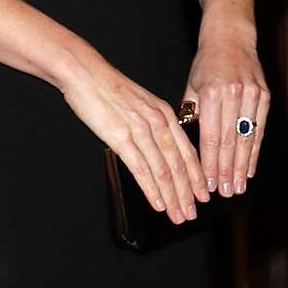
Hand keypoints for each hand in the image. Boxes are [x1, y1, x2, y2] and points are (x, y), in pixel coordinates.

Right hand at [60, 51, 209, 224]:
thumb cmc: (107, 87)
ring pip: (163, 170)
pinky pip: (141, 168)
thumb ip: (153, 122)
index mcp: (164, 113)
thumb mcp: (140, 102)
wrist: (84, 72)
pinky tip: (158, 203)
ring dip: (172, 197)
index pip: (187, 151)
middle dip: (188, 193)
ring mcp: (140, 130)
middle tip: (193, 213)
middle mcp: (157, 122)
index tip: (203, 194)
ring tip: (178, 215)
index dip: (197, 176)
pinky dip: (152, 189)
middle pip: (179, 165)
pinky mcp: (121, 137)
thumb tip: (159, 145)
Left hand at [183, 20, 269, 197]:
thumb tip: (186, 146)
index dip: (211, 162)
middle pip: (230, 141)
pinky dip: (255, 151)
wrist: (231, 39)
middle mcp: (233, 94)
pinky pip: (260, 129)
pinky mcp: (264, 96)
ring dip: (243, 166)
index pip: (211, 136)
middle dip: (227, 170)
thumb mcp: (192, 87)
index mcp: (212, 93)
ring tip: (238, 187)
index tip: (208, 182)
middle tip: (224, 192)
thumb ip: (191, 116)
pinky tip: (250, 169)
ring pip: (247, 138)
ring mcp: (252, 95)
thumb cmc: (206, 65)